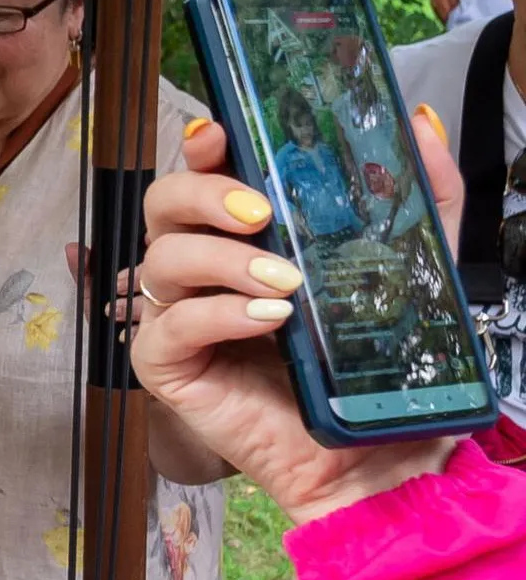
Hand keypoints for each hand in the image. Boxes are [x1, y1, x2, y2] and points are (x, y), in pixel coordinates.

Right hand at [128, 117, 458, 524]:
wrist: (374, 456)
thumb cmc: (381, 370)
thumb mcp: (414, 267)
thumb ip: (419, 197)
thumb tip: (417, 124)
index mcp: (243, 240)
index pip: (201, 178)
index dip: (200, 148)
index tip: (221, 131)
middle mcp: (200, 274)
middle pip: (161, 207)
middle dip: (203, 194)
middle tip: (262, 212)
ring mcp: (176, 320)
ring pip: (160, 261)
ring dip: (223, 260)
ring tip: (286, 284)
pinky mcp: (167, 369)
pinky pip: (167, 327)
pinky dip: (216, 316)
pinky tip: (267, 320)